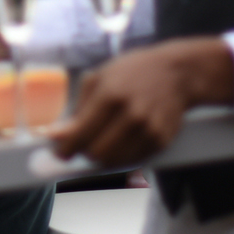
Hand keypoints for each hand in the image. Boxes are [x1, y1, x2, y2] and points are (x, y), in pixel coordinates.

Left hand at [48, 38, 233, 166]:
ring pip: (115, 162)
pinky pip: (133, 160)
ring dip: (102, 156)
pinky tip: (121, 139)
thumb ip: (77, 109)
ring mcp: (149, 130)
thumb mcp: (100, 78)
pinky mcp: (162, 140)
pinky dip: (122, 155)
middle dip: (83, 152)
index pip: (81, 135)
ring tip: (101, 140)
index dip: (65, 148)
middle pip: (97, 154)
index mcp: (111, 95)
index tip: (60, 152)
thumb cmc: (133, 72)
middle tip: (80, 145)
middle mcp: (132, 114)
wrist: (177, 73)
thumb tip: (56, 136)